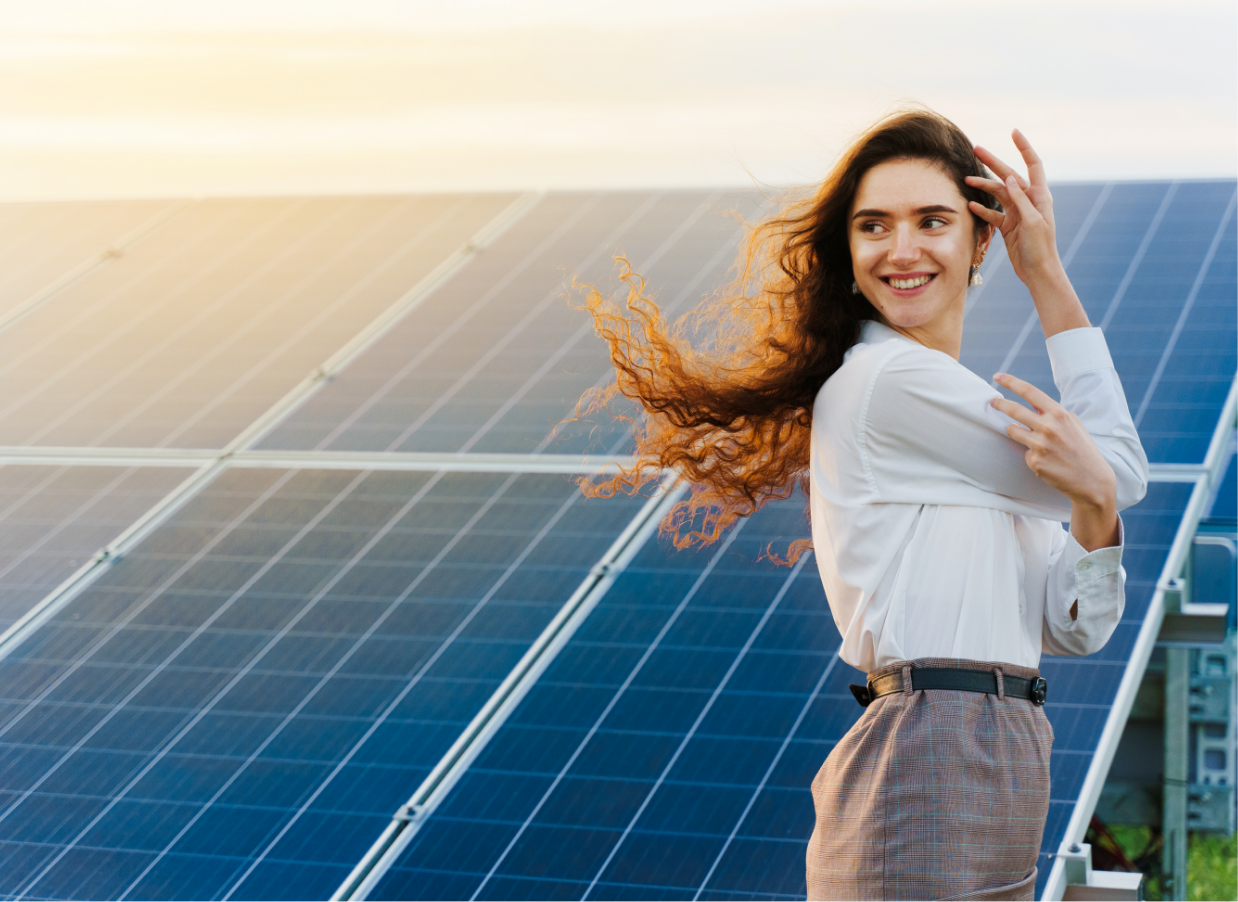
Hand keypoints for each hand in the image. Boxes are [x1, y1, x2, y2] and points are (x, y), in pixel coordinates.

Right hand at [965, 130, 1061, 280]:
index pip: (1032, 164)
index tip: (1013, 132)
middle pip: (1009, 175)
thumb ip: (1021, 200)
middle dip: (993, 162)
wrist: (1038, 271)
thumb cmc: (1040, 247)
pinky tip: (970, 205)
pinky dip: (982, 209)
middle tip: (976, 149)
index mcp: (1039, 196)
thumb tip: (1010, 178)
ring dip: (982, 187)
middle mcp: (1028, 201)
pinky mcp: (1008, 226)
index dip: (1023, 147)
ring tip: (965, 181)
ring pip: (997, 193)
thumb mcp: (1032, 222)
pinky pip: (993, 213)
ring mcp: (1017, 213)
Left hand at [990, 372, 1118, 550]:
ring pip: (1012, 430)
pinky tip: (1048, 461)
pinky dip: (1032, 455)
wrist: (1091, 480)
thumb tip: (1031, 404)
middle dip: (999, 404)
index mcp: (1059, 414)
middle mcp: (1048, 427)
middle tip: (992, 401)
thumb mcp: (1072, 424)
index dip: (1011, 382)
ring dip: (1015, 431)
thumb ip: (1052, 413)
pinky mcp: (1034, 462)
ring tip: (1032, 438)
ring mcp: (1040, 445)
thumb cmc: (1081, 449)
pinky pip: (1024, 452)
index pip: (1030, 392)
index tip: (997, 376)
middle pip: (1014, 410)